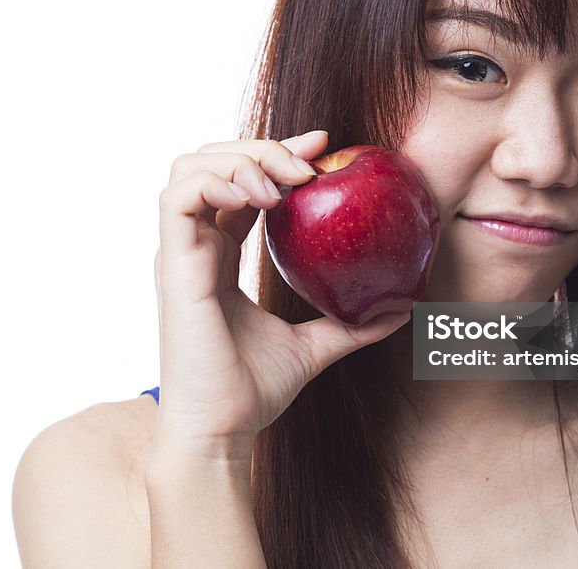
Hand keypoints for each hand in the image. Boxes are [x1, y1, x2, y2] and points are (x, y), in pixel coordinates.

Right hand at [152, 131, 410, 460]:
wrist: (224, 430)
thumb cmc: (254, 391)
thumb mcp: (315, 345)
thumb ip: (351, 323)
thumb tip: (404, 307)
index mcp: (219, 254)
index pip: (242, 183)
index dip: (275, 154)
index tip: (323, 147)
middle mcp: (196, 246)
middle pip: (213, 162)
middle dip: (261, 147)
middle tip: (310, 164)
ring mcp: (180, 252)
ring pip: (190, 168)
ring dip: (240, 159)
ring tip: (284, 184)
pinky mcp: (173, 263)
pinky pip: (179, 197)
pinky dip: (218, 182)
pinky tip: (262, 198)